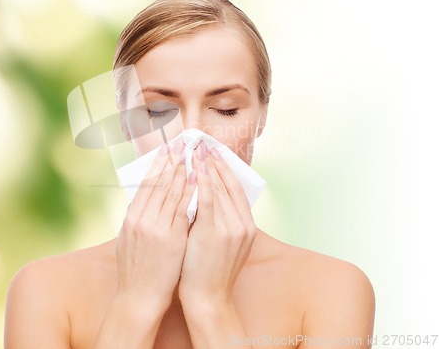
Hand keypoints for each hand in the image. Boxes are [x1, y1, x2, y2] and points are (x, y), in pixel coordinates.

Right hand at [115, 140, 196, 312]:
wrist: (138, 299)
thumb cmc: (135, 271)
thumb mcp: (128, 239)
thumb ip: (137, 218)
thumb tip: (144, 199)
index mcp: (130, 218)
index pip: (145, 184)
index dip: (156, 165)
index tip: (165, 150)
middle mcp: (141, 220)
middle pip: (158, 183)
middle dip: (170, 162)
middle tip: (179, 144)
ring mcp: (156, 229)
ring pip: (170, 192)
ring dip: (181, 171)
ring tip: (189, 155)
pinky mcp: (171, 239)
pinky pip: (182, 209)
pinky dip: (189, 192)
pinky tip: (196, 179)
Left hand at [179, 142, 256, 307]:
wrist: (208, 299)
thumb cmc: (210, 272)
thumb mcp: (224, 244)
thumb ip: (221, 221)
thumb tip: (208, 199)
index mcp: (246, 226)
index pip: (236, 189)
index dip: (225, 169)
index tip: (215, 153)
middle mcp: (243, 224)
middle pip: (229, 184)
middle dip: (216, 162)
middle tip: (205, 143)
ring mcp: (231, 227)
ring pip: (219, 188)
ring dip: (207, 166)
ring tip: (197, 149)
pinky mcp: (214, 231)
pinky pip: (208, 199)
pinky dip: (203, 180)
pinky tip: (195, 167)